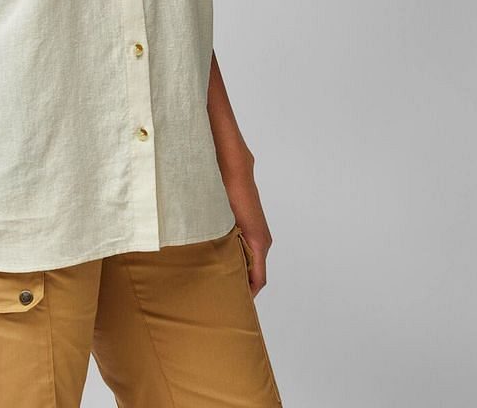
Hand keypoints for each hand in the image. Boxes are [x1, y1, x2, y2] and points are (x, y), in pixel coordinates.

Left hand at [224, 168, 273, 296]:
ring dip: (236, 268)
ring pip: (248, 257)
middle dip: (239, 284)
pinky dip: (234, 254)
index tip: (235, 307)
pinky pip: (244, 245)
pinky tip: (215, 254)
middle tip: (219, 294)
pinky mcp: (249, 223)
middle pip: (254, 271)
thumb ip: (229, 247)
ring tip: (214, 277)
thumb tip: (221, 268)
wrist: (234, 167)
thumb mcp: (228, 224)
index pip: (258, 280)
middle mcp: (262, 240)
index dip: (248, 295)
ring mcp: (256, 231)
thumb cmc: (232, 193)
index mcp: (259, 243)